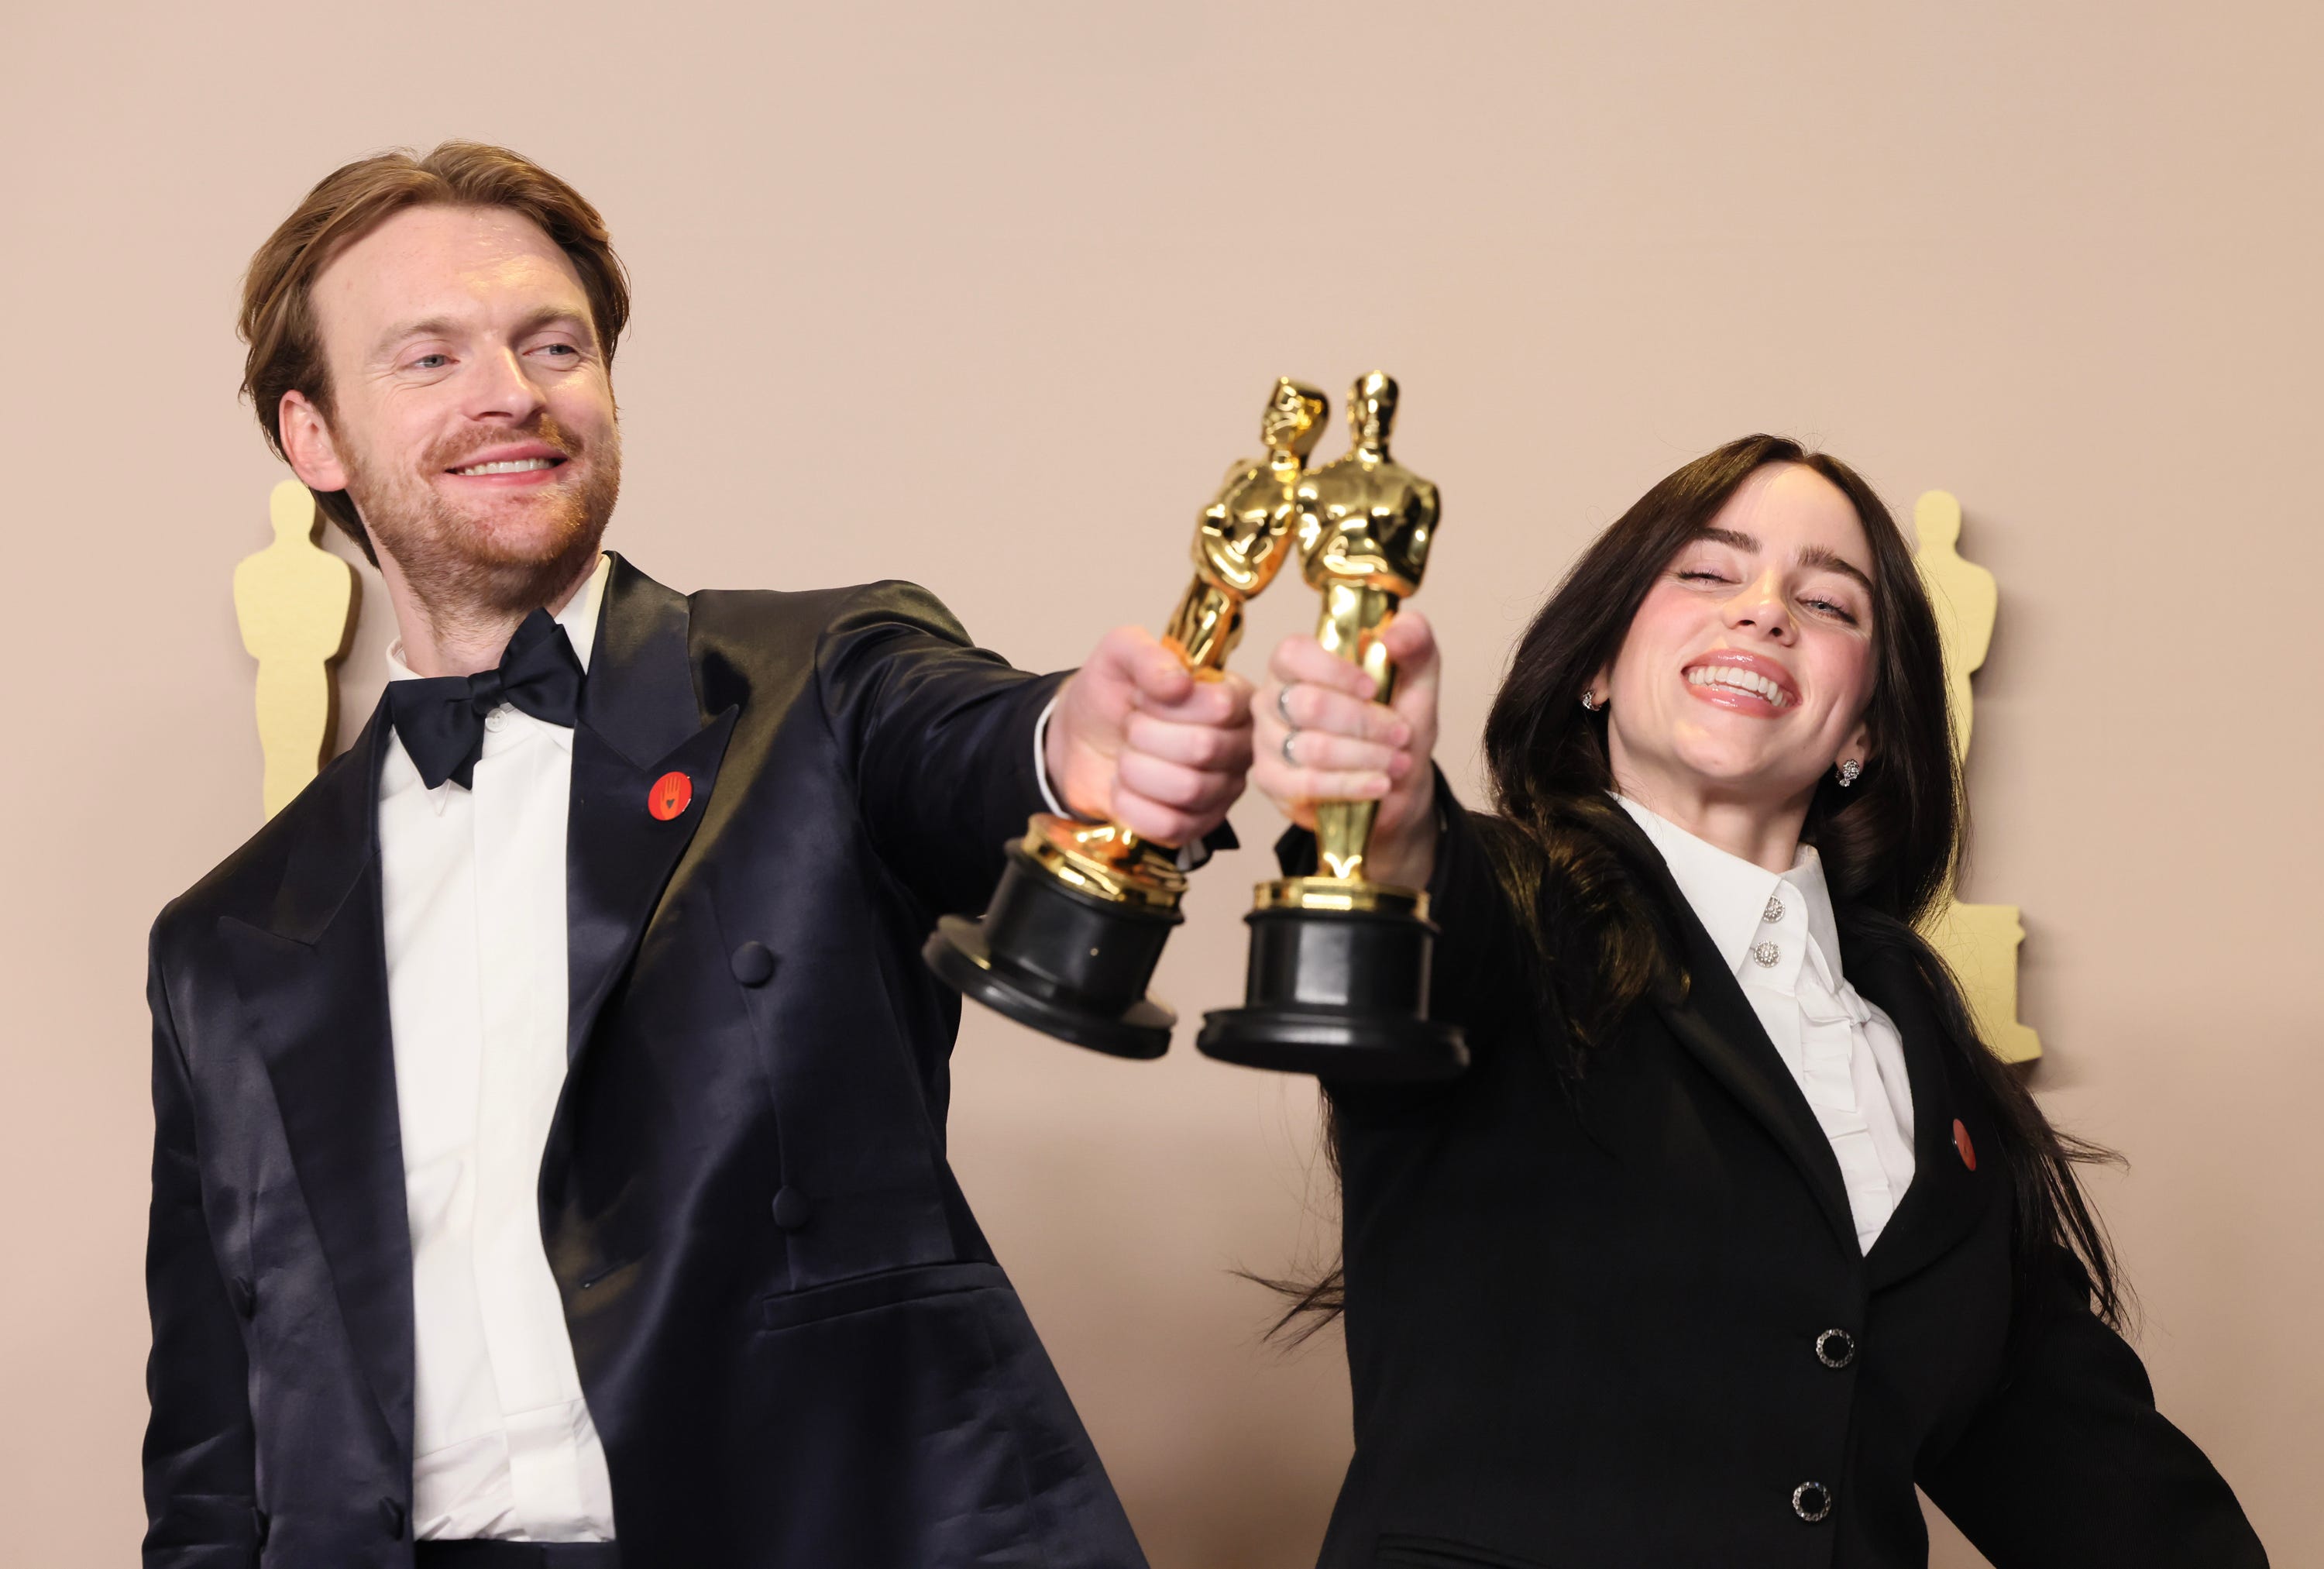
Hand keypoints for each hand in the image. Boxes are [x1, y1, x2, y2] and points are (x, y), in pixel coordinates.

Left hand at [1046, 626, 1254, 844]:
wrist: (1078, 742)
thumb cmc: (1110, 696)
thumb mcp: (1119, 655)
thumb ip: (1147, 653)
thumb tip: (1178, 683)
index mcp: (1233, 697)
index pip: (1221, 706)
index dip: (1169, 705)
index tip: (1142, 697)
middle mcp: (1237, 746)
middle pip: (1204, 748)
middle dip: (1146, 736)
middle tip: (1130, 727)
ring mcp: (1221, 790)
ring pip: (1188, 789)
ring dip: (1136, 770)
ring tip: (1126, 757)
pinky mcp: (1196, 826)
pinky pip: (1170, 826)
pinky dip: (1132, 806)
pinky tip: (1125, 788)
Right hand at [1251, 609, 1440, 887]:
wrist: (1396, 781)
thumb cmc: (1396, 720)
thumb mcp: (1417, 676)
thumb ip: (1414, 641)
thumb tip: (1391, 636)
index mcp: (1297, 663)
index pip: (1294, 654)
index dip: (1334, 671)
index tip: (1373, 688)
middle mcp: (1273, 698)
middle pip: (1309, 704)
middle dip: (1365, 722)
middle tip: (1401, 734)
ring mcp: (1266, 741)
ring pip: (1313, 748)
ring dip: (1366, 756)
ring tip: (1398, 761)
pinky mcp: (1271, 781)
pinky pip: (1306, 785)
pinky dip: (1351, 785)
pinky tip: (1379, 784)